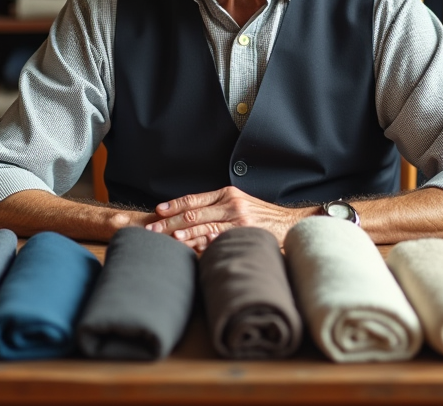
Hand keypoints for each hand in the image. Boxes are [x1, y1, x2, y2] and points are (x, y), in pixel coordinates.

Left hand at [145, 186, 312, 250]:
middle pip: (193, 213)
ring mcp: (237, 220)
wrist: (290, 222)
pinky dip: (200, 244)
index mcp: (227, 194)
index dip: (174, 205)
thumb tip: (190, 215)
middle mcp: (231, 204)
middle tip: (152, 229)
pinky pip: (217, 240)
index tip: (158, 211)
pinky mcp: (243, 233)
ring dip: (181, 234)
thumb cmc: (262, 214)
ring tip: (165, 240)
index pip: (194, 199)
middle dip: (170, 222)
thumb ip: (218, 206)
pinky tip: (188, 248)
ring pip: (202, 227)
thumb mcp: (240, 201)